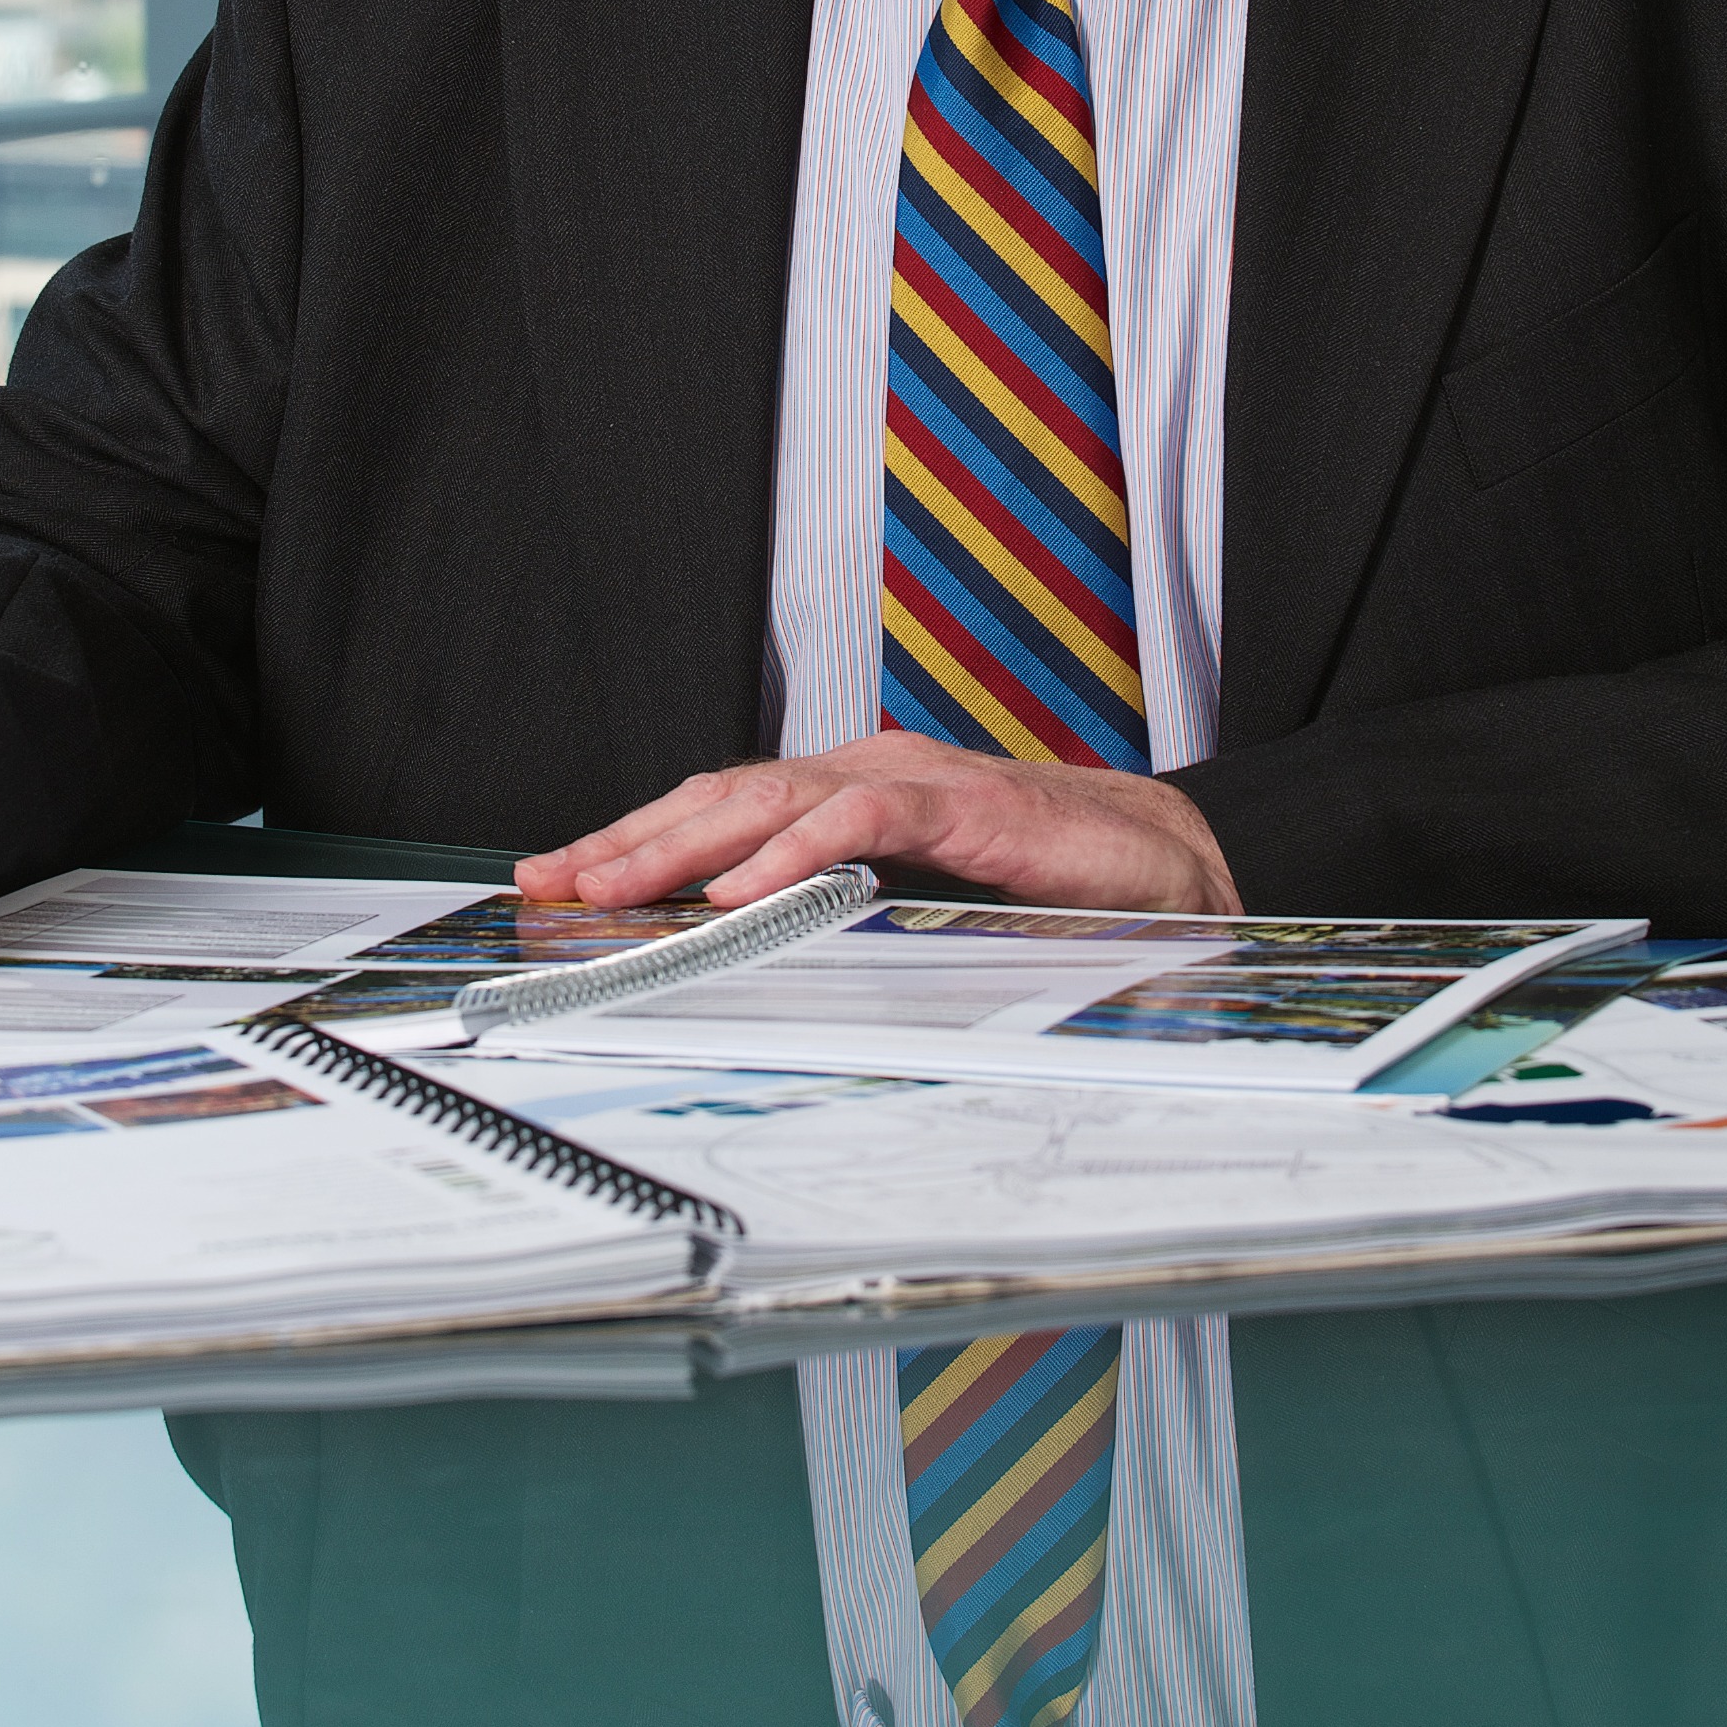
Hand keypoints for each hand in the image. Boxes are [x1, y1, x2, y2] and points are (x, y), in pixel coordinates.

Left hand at [520, 732, 1239, 917]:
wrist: (1175, 862)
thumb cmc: (1052, 887)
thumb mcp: (923, 907)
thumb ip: (848, 910)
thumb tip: (747, 954)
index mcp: (856, 793)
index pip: (724, 808)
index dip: (639, 839)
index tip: (562, 874)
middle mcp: (871, 772)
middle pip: (723, 795)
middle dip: (629, 838)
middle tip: (551, 877)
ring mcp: (915, 780)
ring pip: (772, 797)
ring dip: (683, 843)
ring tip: (613, 882)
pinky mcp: (963, 804)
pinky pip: (861, 821)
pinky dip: (794, 852)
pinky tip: (741, 888)